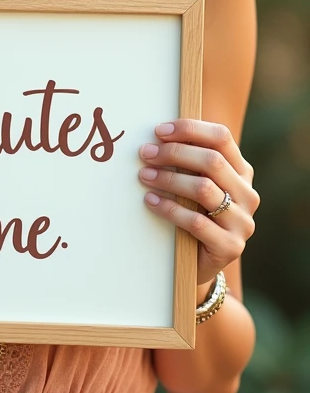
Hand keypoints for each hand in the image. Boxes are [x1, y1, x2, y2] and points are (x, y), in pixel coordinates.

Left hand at [137, 119, 258, 286]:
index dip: (190, 130)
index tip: (159, 131)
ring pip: (204, 189)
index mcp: (241, 172)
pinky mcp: (230, 246)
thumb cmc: (193, 213)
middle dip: (174, 153)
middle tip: (145, 153)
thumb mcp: (194, 184)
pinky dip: (169, 208)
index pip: (221, 138)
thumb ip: (188, 162)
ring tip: (144, 175)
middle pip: (212, 161)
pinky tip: (150, 200)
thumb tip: (156, 136)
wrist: (199, 263)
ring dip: (169, 179)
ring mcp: (242, 221)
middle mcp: (247, 194)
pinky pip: (197, 222)